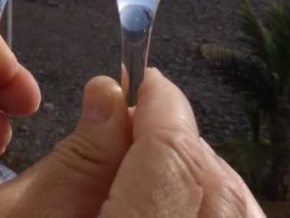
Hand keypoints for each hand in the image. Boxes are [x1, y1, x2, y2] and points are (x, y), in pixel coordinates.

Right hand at [0, 67, 262, 216]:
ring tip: (153, 172)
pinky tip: (174, 209)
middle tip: (140, 126)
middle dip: (183, 143)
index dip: (164, 110)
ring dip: (205, 182)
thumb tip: (109, 99)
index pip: (173, 163)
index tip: (148, 86)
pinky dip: (215, 216)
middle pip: (216, 191)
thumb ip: (73, 161)